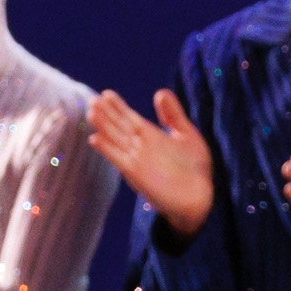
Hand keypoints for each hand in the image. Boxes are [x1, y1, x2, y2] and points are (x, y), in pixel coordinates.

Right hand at [88, 87, 214, 238]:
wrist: (199, 197)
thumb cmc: (195, 169)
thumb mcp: (187, 135)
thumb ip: (173, 115)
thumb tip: (159, 92)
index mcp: (152, 136)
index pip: (130, 118)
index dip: (118, 107)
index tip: (106, 94)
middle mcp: (140, 147)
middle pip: (119, 127)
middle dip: (106, 114)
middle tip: (92, 100)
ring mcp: (137, 160)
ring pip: (116, 140)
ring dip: (103, 127)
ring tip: (91, 113)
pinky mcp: (136, 174)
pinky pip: (118, 159)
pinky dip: (107, 149)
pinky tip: (94, 139)